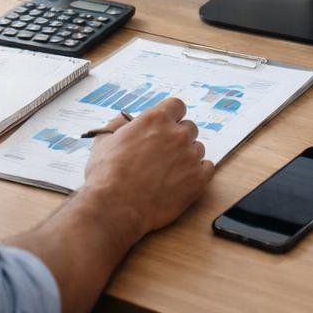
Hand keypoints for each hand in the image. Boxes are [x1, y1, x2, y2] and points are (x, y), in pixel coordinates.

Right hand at [74, 98, 212, 248]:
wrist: (116, 207)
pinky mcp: (198, 179)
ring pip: (198, 148)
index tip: (167, 126)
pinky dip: (198, 173)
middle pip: (189, 127)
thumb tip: (124, 121)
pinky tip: (182, 180)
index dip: (172, 116)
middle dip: (178, 138)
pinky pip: (207, 168)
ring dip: (187, 156)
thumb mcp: (104, 141)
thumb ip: (117, 126)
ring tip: (169, 172)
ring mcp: (190, 156)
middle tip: (165, 153)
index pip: (177, 106)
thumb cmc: (106, 176)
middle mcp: (177, 134)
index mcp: (155, 120)